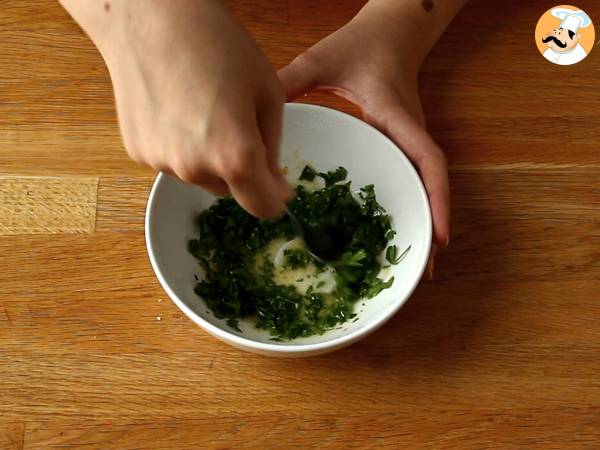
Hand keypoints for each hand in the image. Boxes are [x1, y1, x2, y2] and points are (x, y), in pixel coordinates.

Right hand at [61, 0, 292, 217]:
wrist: (149, 18)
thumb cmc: (216, 45)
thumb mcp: (267, 92)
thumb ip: (273, 147)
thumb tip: (275, 186)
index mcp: (234, 156)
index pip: (262, 207)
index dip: (274, 196)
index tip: (276, 182)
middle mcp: (195, 169)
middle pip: (230, 191)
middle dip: (241, 170)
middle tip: (237, 122)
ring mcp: (162, 162)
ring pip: (200, 176)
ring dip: (210, 158)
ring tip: (204, 109)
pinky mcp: (138, 152)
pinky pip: (173, 161)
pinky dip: (182, 146)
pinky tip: (178, 109)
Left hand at [279, 14, 449, 277]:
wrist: (392, 32)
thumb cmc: (363, 44)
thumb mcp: (322, 61)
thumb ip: (291, 81)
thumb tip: (252, 111)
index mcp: (396, 117)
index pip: (427, 160)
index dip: (436, 200)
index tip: (438, 238)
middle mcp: (409, 134)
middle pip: (430, 186)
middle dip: (432, 226)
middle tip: (424, 272)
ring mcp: (407, 141)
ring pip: (423, 187)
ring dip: (423, 223)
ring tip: (415, 267)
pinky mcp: (400, 144)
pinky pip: (408, 178)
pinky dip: (408, 206)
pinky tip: (390, 232)